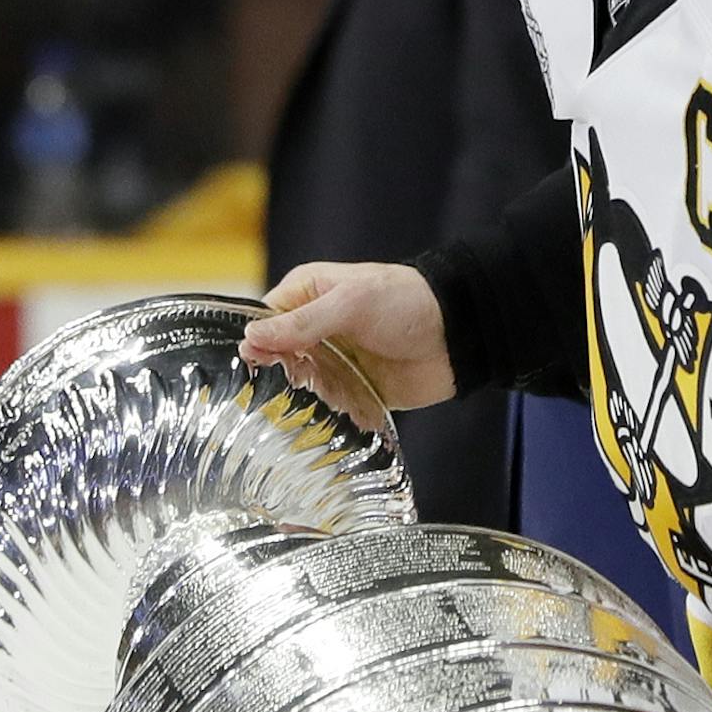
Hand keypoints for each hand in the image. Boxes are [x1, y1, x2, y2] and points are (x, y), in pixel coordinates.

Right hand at [237, 261, 455, 414]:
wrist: (460, 335)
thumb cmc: (407, 303)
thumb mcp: (351, 303)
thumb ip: (302, 322)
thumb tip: (251, 337)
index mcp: (309, 294)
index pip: (264, 320)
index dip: (256, 342)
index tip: (253, 361)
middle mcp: (317, 329)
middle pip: (277, 357)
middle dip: (279, 372)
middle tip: (289, 382)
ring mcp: (335, 361)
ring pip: (300, 385)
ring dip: (305, 396)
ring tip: (316, 398)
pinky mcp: (354, 390)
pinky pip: (329, 406)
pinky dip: (328, 413)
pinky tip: (330, 417)